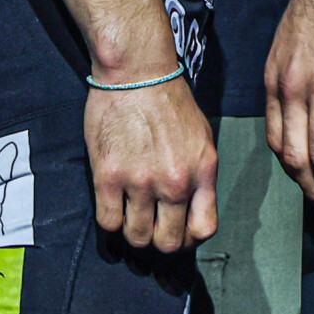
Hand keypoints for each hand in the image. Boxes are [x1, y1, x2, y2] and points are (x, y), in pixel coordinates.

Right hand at [85, 73, 216, 250]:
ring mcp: (141, 181)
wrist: (137, 71)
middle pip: (169, 242)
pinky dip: (111, 221)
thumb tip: (191, 207)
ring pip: (137, 237)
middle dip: (159, 240)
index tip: (178, 230)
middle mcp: (175, 182)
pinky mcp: (109, 176)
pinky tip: (113, 205)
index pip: (204, 230)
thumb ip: (199, 174)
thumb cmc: (169, 100)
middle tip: (150, 226)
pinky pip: (109, 222)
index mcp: (202, 171)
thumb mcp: (201, 137)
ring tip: (130, 216)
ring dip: (133, 232)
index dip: (189, 238)